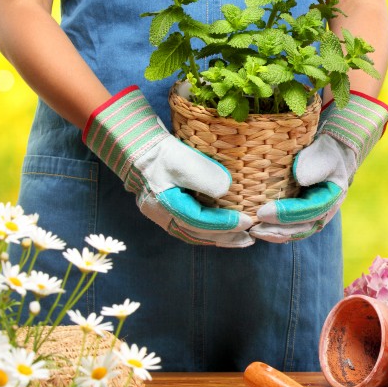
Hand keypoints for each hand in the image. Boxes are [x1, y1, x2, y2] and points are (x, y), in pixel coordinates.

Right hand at [84, 86, 253, 246]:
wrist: (137, 147)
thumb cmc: (159, 152)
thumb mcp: (182, 159)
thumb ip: (204, 176)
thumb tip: (225, 191)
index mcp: (166, 205)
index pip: (200, 221)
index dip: (225, 224)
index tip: (247, 221)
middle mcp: (163, 216)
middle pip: (198, 234)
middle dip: (226, 238)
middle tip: (249, 238)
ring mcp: (162, 216)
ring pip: (194, 234)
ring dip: (219, 238)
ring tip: (241, 239)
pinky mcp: (166, 211)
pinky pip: (190, 228)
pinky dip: (208, 232)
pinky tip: (222, 232)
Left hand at [252, 92, 387, 242]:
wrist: (331, 157)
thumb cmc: (325, 153)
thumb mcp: (324, 154)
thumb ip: (314, 165)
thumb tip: (300, 178)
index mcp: (332, 197)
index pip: (309, 210)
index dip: (286, 214)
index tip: (263, 213)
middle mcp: (324, 213)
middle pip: (301, 228)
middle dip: (277, 230)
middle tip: (254, 228)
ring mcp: (314, 218)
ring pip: (295, 232)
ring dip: (274, 234)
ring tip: (252, 231)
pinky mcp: (304, 218)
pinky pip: (290, 229)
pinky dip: (274, 232)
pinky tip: (258, 229)